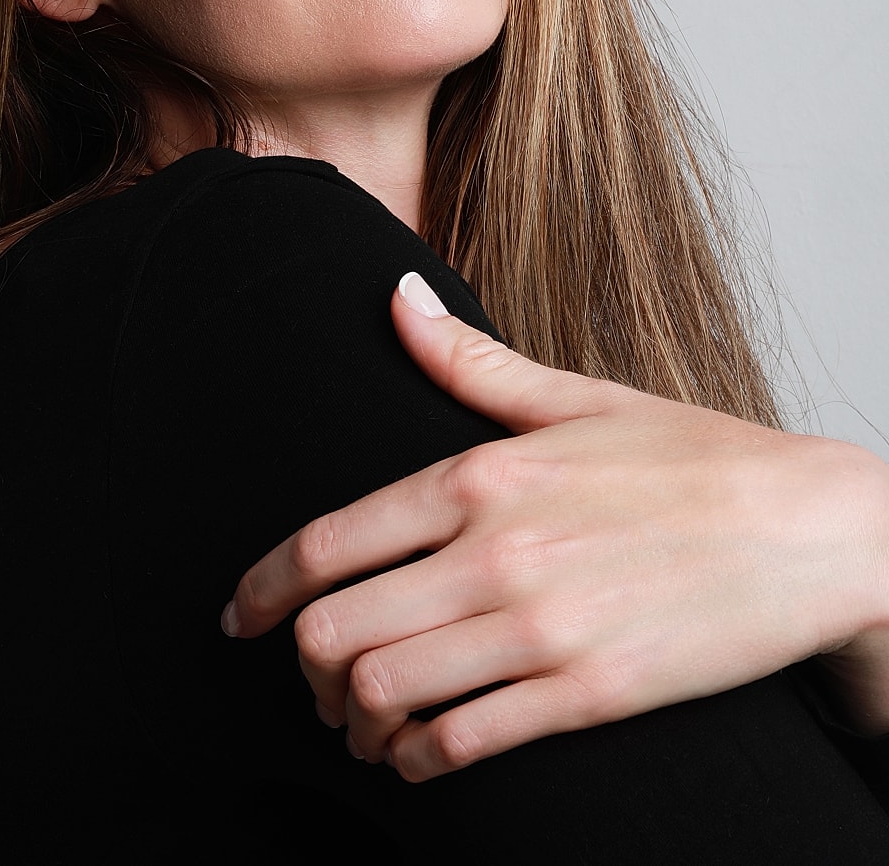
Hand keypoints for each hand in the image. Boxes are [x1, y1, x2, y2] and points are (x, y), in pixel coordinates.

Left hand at [222, 272, 888, 780]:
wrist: (812, 529)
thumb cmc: (690, 458)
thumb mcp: (574, 397)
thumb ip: (467, 360)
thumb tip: (395, 295)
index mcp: (479, 474)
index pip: (328, 540)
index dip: (262, 589)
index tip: (238, 617)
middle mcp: (494, 552)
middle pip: (334, 627)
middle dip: (300, 663)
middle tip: (306, 676)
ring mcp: (540, 628)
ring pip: (383, 692)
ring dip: (351, 718)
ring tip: (356, 719)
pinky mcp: (588, 694)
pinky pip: (461, 742)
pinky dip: (418, 756)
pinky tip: (420, 749)